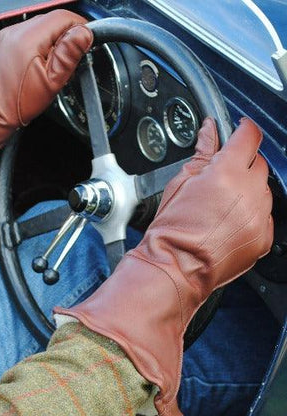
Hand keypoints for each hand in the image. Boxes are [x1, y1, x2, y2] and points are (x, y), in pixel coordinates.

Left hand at [0, 10, 92, 201]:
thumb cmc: (11, 107)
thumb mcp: (48, 84)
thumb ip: (67, 55)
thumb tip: (83, 34)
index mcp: (28, 38)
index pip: (65, 17)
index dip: (80, 29)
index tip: (86, 43)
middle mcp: (17, 33)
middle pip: (54, 20)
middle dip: (68, 37)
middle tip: (75, 59)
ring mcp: (9, 40)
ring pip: (43, 29)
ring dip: (55, 43)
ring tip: (59, 67)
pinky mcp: (6, 48)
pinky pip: (32, 39)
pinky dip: (43, 49)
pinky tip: (43, 68)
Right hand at [55, 117, 272, 415]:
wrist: (174, 269)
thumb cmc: (170, 231)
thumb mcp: (179, 184)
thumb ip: (201, 153)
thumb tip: (209, 131)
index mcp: (225, 174)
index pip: (248, 137)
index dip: (243, 129)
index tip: (239, 131)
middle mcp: (249, 193)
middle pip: (259, 163)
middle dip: (243, 163)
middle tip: (222, 175)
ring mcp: (259, 217)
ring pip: (264, 190)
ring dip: (248, 189)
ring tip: (221, 204)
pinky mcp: (264, 237)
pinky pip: (265, 215)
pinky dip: (251, 213)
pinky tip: (228, 221)